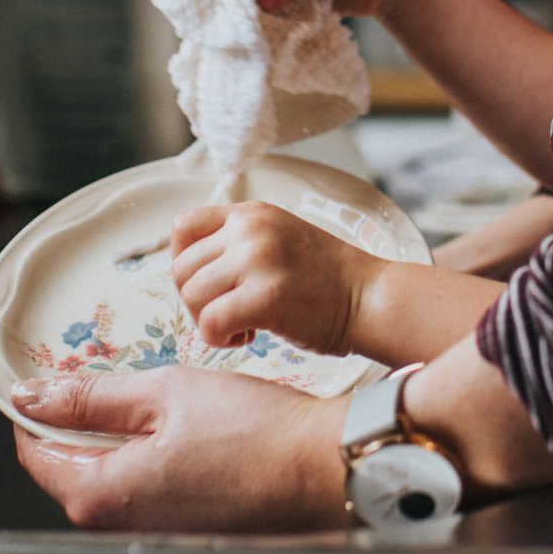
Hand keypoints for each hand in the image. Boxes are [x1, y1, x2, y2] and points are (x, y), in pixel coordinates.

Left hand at [12, 368, 348, 530]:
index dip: (39, 407)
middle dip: (80, 420)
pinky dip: (149, 454)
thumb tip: (31, 396)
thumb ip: (91, 396)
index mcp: (102, 492)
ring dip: (118, 436)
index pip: (36, 452)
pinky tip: (183, 427)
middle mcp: (121, 523)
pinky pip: (144, 488)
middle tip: (113, 377)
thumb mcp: (164, 392)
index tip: (53, 375)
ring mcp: (155, 528)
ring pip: (109, 474)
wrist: (323, 468)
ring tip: (156, 399)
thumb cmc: (254, 432)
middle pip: (70, 466)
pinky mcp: (185, 526)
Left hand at [170, 200, 384, 353]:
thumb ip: (239, 244)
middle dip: (196, 301)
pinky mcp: (266, 296)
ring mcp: (258, 260)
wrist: (370, 297)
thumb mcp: (279, 239)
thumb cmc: (326, 281)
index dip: (184, 262)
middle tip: (229, 313)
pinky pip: (210, 324)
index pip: (183, 227)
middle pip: (181, 269)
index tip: (208, 285)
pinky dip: (219, 339)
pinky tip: (249, 337)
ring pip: (192, 297)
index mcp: (251, 214)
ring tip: (243, 326)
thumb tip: (191, 271)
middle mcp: (251, 230)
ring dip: (209, 321)